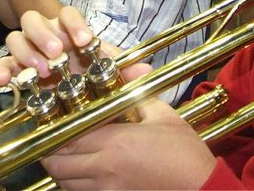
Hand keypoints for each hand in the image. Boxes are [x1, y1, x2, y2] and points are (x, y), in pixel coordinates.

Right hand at [0, 7, 121, 83]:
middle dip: (43, 35)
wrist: (73, 92)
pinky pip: (2, 64)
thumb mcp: (107, 70)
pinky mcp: (15, 68)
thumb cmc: (88, 71)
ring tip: (40, 72)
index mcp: (67, 29)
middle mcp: (45, 34)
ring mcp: (27, 50)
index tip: (84, 41)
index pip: (67, 14)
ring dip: (26, 52)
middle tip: (56, 54)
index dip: (74, 24)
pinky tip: (6, 83)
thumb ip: (125, 69)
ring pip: (15, 38)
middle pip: (33, 19)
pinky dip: (2, 70)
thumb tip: (146, 70)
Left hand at [41, 66, 216, 189]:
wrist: (201, 186)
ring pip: (65, 183)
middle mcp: (104, 168)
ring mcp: (107, 190)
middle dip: (51, 150)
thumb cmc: (184, 151)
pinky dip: (75, 184)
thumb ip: (135, 94)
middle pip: (57, 164)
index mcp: (114, 142)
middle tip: (57, 138)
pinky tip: (85, 172)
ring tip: (69, 154)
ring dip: (61, 169)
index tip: (55, 119)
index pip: (67, 135)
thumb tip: (123, 74)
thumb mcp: (161, 114)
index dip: (55, 128)